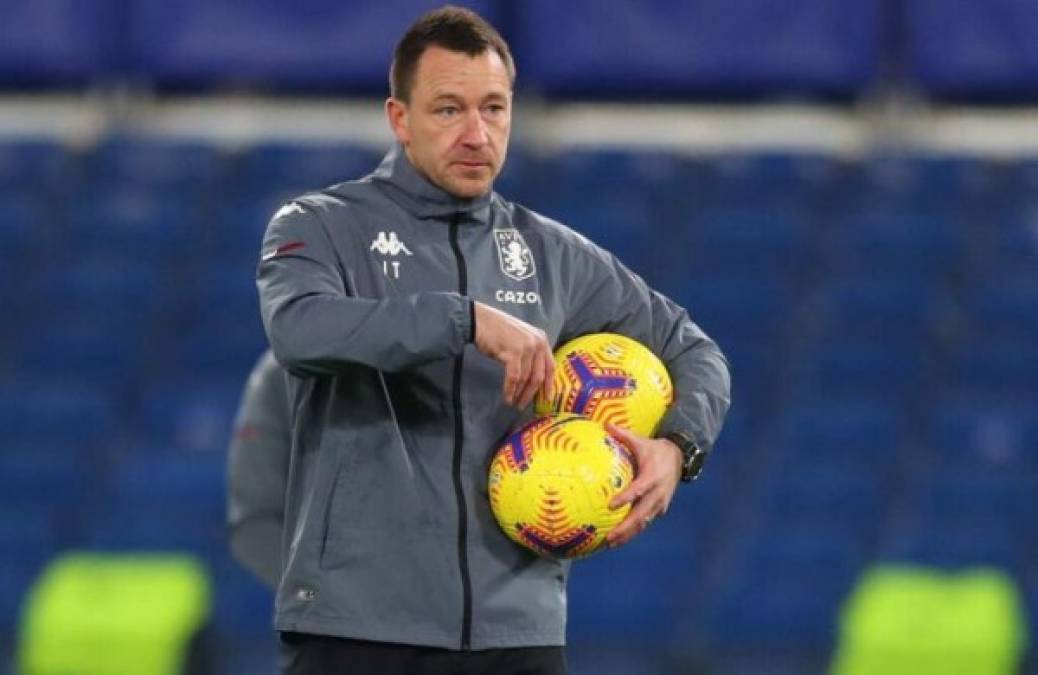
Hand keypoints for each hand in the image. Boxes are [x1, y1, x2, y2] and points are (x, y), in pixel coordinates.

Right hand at [472, 301, 553, 407]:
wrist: (480, 321)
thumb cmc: (498, 331)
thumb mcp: (521, 338)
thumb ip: (531, 353)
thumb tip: (534, 379)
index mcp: (542, 339)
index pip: (550, 366)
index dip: (549, 385)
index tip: (546, 399)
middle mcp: (537, 343)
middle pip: (539, 376)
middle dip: (531, 394)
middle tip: (524, 405)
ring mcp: (526, 347)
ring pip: (526, 378)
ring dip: (519, 394)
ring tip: (513, 402)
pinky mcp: (514, 352)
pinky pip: (514, 377)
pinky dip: (510, 390)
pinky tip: (507, 397)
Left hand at [605, 424, 682, 548]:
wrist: (679, 458)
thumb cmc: (655, 449)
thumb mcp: (640, 441)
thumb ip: (623, 435)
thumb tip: (605, 424)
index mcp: (652, 476)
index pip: (638, 490)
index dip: (625, 498)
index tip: (611, 505)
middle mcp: (657, 493)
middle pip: (641, 514)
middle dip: (625, 527)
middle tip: (609, 536)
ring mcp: (660, 503)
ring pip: (644, 522)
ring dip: (629, 534)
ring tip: (612, 543)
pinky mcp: (661, 508)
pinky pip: (647, 521)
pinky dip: (635, 530)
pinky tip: (622, 538)